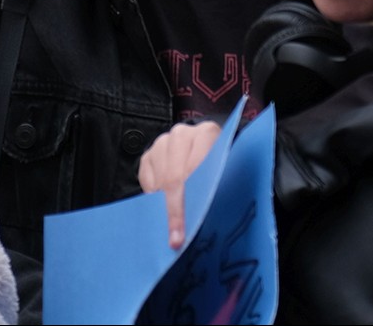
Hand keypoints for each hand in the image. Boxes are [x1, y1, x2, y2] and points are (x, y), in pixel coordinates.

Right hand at [136, 121, 220, 248]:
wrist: (208, 148)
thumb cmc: (219, 165)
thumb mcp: (226, 171)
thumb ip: (215, 186)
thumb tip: (204, 218)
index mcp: (207, 134)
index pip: (195, 170)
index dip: (189, 202)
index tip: (185, 229)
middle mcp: (182, 134)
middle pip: (172, 178)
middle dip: (173, 211)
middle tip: (174, 238)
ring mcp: (163, 142)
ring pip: (158, 181)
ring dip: (164, 206)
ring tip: (171, 223)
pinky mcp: (148, 154)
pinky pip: (147, 181)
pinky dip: (154, 197)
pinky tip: (164, 203)